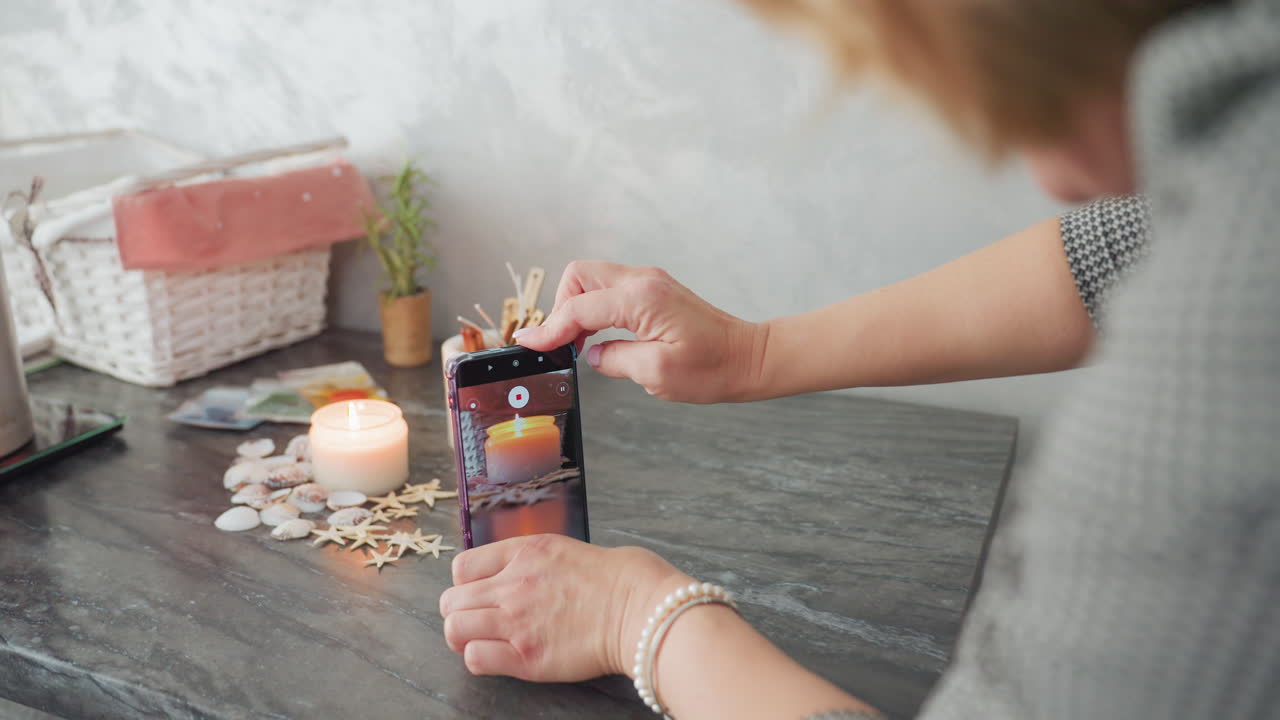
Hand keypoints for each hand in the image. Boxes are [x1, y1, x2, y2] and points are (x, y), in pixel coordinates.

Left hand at [439, 534, 691, 681]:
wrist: (640, 608)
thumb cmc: (617, 579)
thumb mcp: (565, 549)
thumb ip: (531, 559)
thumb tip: (514, 572)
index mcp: (524, 552)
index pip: (462, 567)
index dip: (467, 584)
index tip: (480, 594)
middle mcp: (513, 584)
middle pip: (451, 601)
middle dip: (461, 613)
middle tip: (480, 622)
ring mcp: (517, 621)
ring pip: (455, 629)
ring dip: (465, 637)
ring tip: (485, 640)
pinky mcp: (527, 656)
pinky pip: (476, 659)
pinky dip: (480, 659)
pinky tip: (499, 657)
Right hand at [512, 261, 768, 402]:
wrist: (749, 358)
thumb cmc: (713, 369)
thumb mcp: (656, 374)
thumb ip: (613, 359)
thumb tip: (590, 354)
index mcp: (641, 299)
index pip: (578, 307)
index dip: (549, 328)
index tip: (529, 344)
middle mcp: (643, 281)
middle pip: (578, 276)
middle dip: (561, 307)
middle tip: (561, 345)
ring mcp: (649, 281)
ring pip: (591, 278)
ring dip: (576, 307)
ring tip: (576, 343)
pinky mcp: (654, 290)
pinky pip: (609, 288)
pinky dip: (594, 307)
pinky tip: (597, 335)